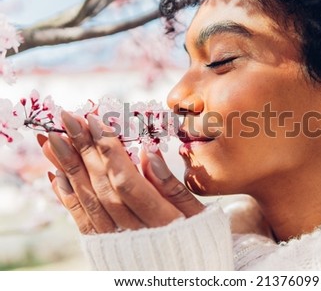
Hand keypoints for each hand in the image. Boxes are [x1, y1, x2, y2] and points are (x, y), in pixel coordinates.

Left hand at [39, 111, 203, 233]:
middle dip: (83, 150)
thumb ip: (172, 187)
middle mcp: (134, 232)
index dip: (109, 150)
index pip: (127, 181)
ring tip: (52, 140)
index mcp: (161, 221)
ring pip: (88, 201)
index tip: (95, 120)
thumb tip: (150, 152)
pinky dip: (67, 197)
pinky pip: (81, 221)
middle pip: (103, 187)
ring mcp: (116, 241)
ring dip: (68, 168)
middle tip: (67, 119)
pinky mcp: (104, 247)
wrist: (185, 273)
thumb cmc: (196, 237)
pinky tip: (56, 174)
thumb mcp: (196, 213)